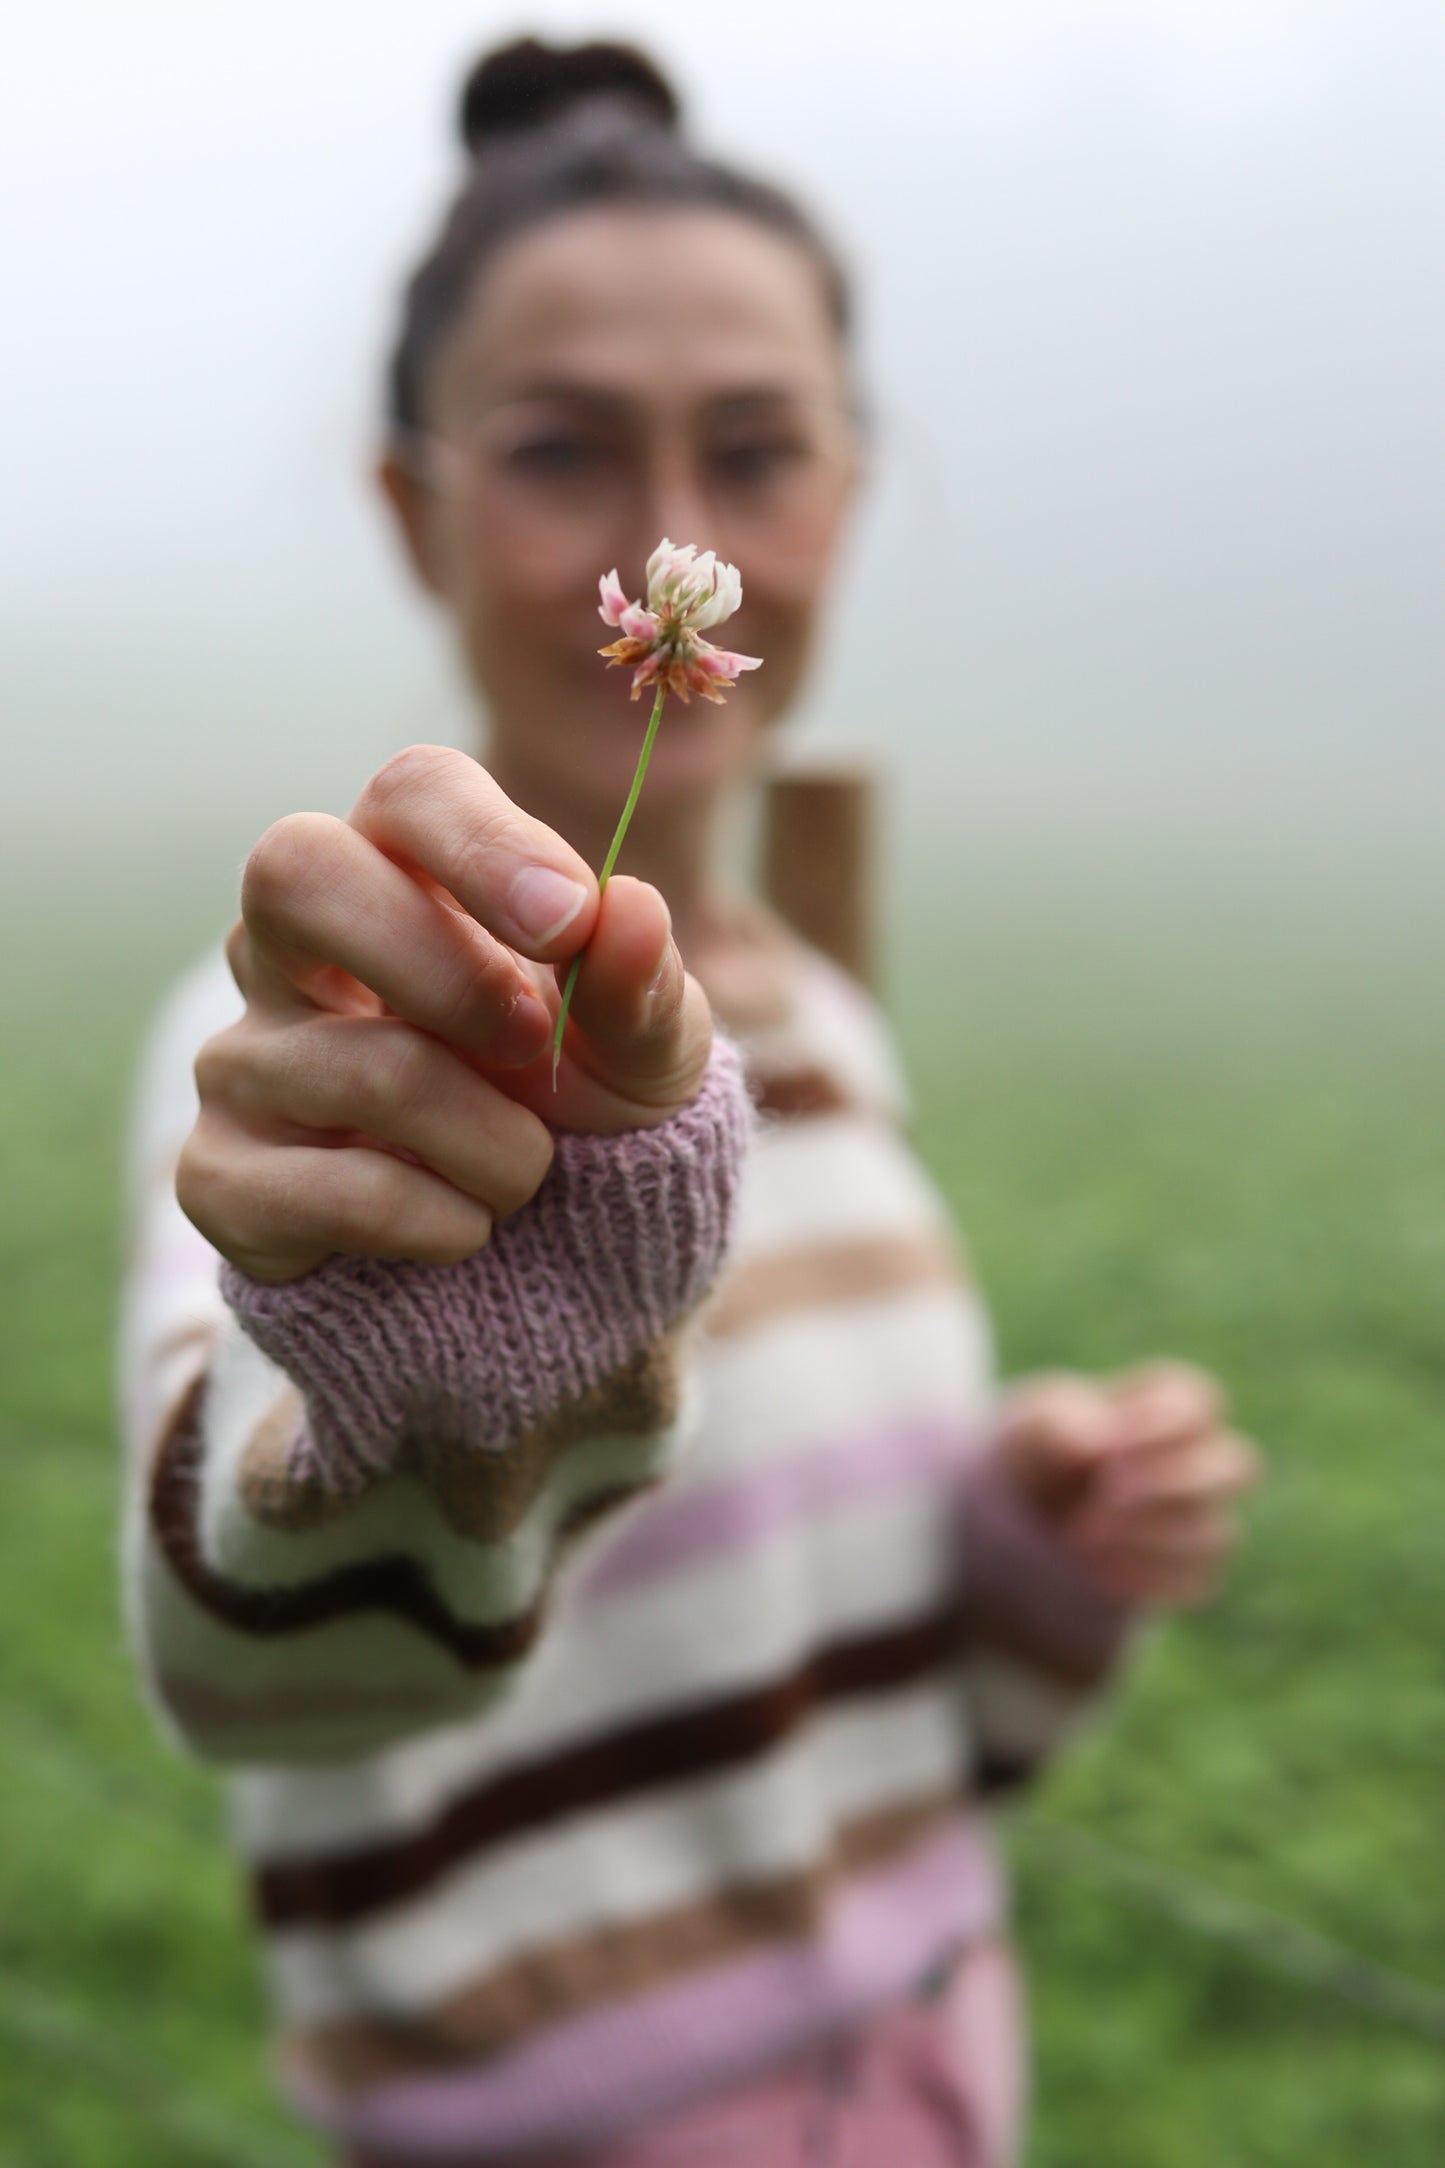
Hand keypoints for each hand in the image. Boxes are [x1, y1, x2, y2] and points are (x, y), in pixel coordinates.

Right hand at [177, 745, 712, 1283]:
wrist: (536, 1254)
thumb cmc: (579, 1106)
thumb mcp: (644, 1053)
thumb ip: (642, 986)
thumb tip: (631, 911)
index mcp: (401, 874)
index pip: (411, 794)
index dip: (485, 845)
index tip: (570, 922)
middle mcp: (291, 947)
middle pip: (295, 870)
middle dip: (439, 966)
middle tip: (529, 1046)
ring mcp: (241, 1057)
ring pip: (362, 1067)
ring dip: (497, 1146)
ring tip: (525, 1171)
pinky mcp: (219, 1174)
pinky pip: (335, 1193)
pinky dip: (442, 1225)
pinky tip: (464, 1227)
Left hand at [996, 1363, 1259, 1608]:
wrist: (1026, 1521)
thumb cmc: (1038, 1453)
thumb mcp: (1029, 1425)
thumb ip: (1057, 1423)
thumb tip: (1099, 1442)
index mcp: (1164, 1405)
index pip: (1200, 1405)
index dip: (1161, 1427)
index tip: (1108, 1445)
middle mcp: (1198, 1459)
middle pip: (1238, 1465)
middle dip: (1168, 1484)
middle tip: (1106, 1496)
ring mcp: (1202, 1516)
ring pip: (1219, 1531)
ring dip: (1149, 1539)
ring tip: (1080, 1539)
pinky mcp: (1191, 1567)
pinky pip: (1201, 1580)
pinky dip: (1148, 1579)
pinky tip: (1096, 1572)